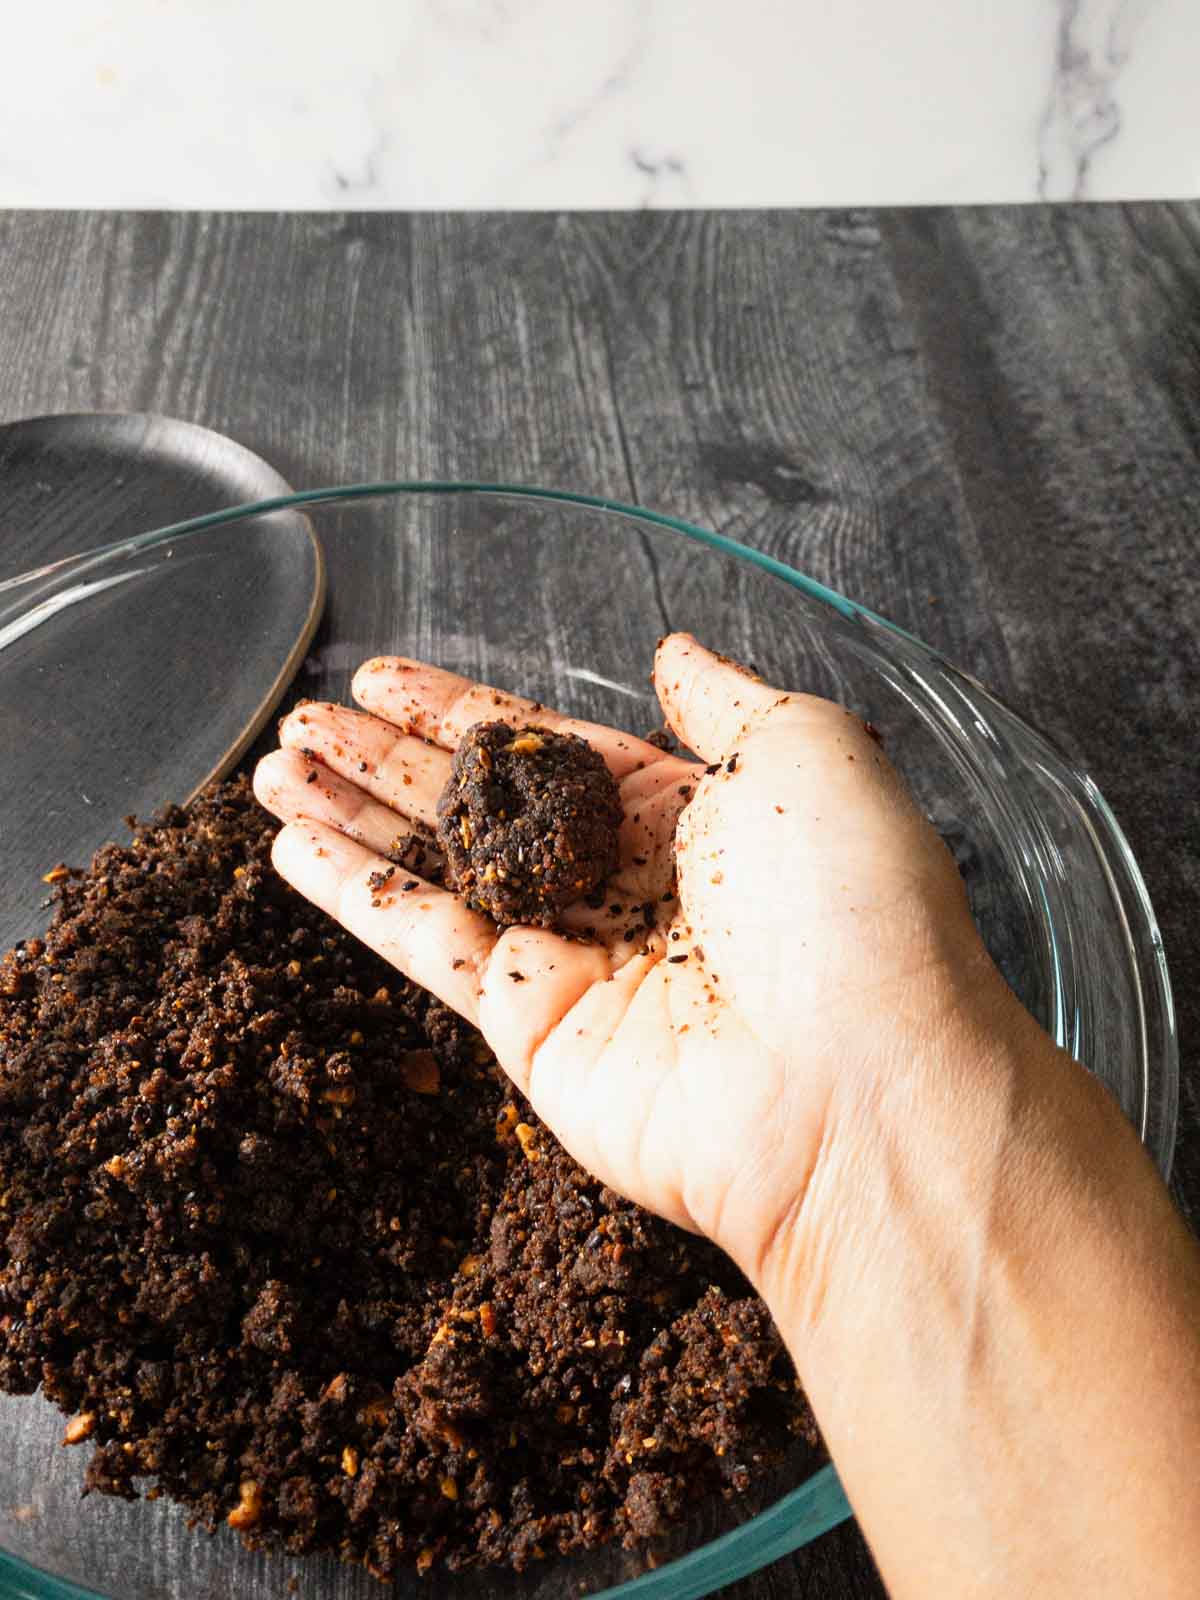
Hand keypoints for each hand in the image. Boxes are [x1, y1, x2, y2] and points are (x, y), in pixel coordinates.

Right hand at [253, 633, 994, 1287]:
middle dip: (388, 758)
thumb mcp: (805, 751)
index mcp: (689, 816)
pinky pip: (426, 943)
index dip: (464, 710)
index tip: (386, 676)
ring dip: (352, 815)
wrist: (853, 1081)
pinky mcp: (527, 1026)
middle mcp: (623, 885)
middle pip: (480, 805)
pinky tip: (290, 846)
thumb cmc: (846, 902)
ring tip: (274, 766)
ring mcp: (571, 957)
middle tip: (305, 716)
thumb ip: (721, 699)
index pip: (550, 748)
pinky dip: (354, 894)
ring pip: (438, 867)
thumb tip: (671, 651)